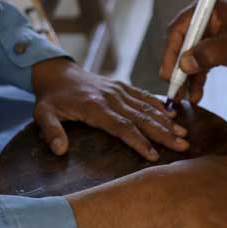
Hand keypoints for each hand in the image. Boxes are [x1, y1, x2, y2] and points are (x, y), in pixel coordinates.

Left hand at [30, 58, 187, 160]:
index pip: (121, 126)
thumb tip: (59, 150)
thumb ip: (51, 131)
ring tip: (184, 134)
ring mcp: (118, 90)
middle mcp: (111, 97)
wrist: (57, 72)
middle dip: (163, 133)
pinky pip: (143, 95)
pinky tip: (174, 115)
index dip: (138, 141)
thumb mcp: (42, 114)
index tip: (153, 155)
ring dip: (166, 121)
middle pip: (141, 117)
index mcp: (94, 106)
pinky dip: (160, 105)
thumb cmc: (51, 98)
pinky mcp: (122, 86)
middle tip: (183, 146)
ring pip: (146, 107)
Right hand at [159, 0, 226, 103]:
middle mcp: (201, 22)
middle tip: (173, 90)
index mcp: (204, 11)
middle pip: (180, 46)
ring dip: (185, 79)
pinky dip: (197, 81)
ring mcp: (206, 38)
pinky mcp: (213, 51)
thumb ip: (210, 53)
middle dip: (176, 69)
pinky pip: (199, 67)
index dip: (171, 53)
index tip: (168, 73)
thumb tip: (184, 64)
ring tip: (182, 98)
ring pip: (188, 60)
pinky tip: (195, 96)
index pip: (179, 31)